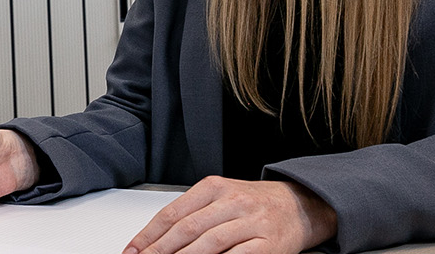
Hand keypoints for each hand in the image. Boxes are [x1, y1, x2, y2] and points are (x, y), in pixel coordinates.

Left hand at [122, 177, 336, 253]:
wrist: (301, 204)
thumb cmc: (255, 203)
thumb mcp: (221, 197)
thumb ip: (192, 213)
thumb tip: (158, 239)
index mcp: (214, 186)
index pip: (172, 212)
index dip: (149, 235)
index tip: (133, 250)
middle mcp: (232, 201)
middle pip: (187, 228)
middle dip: (160, 249)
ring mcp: (251, 222)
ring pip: (210, 243)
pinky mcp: (268, 243)